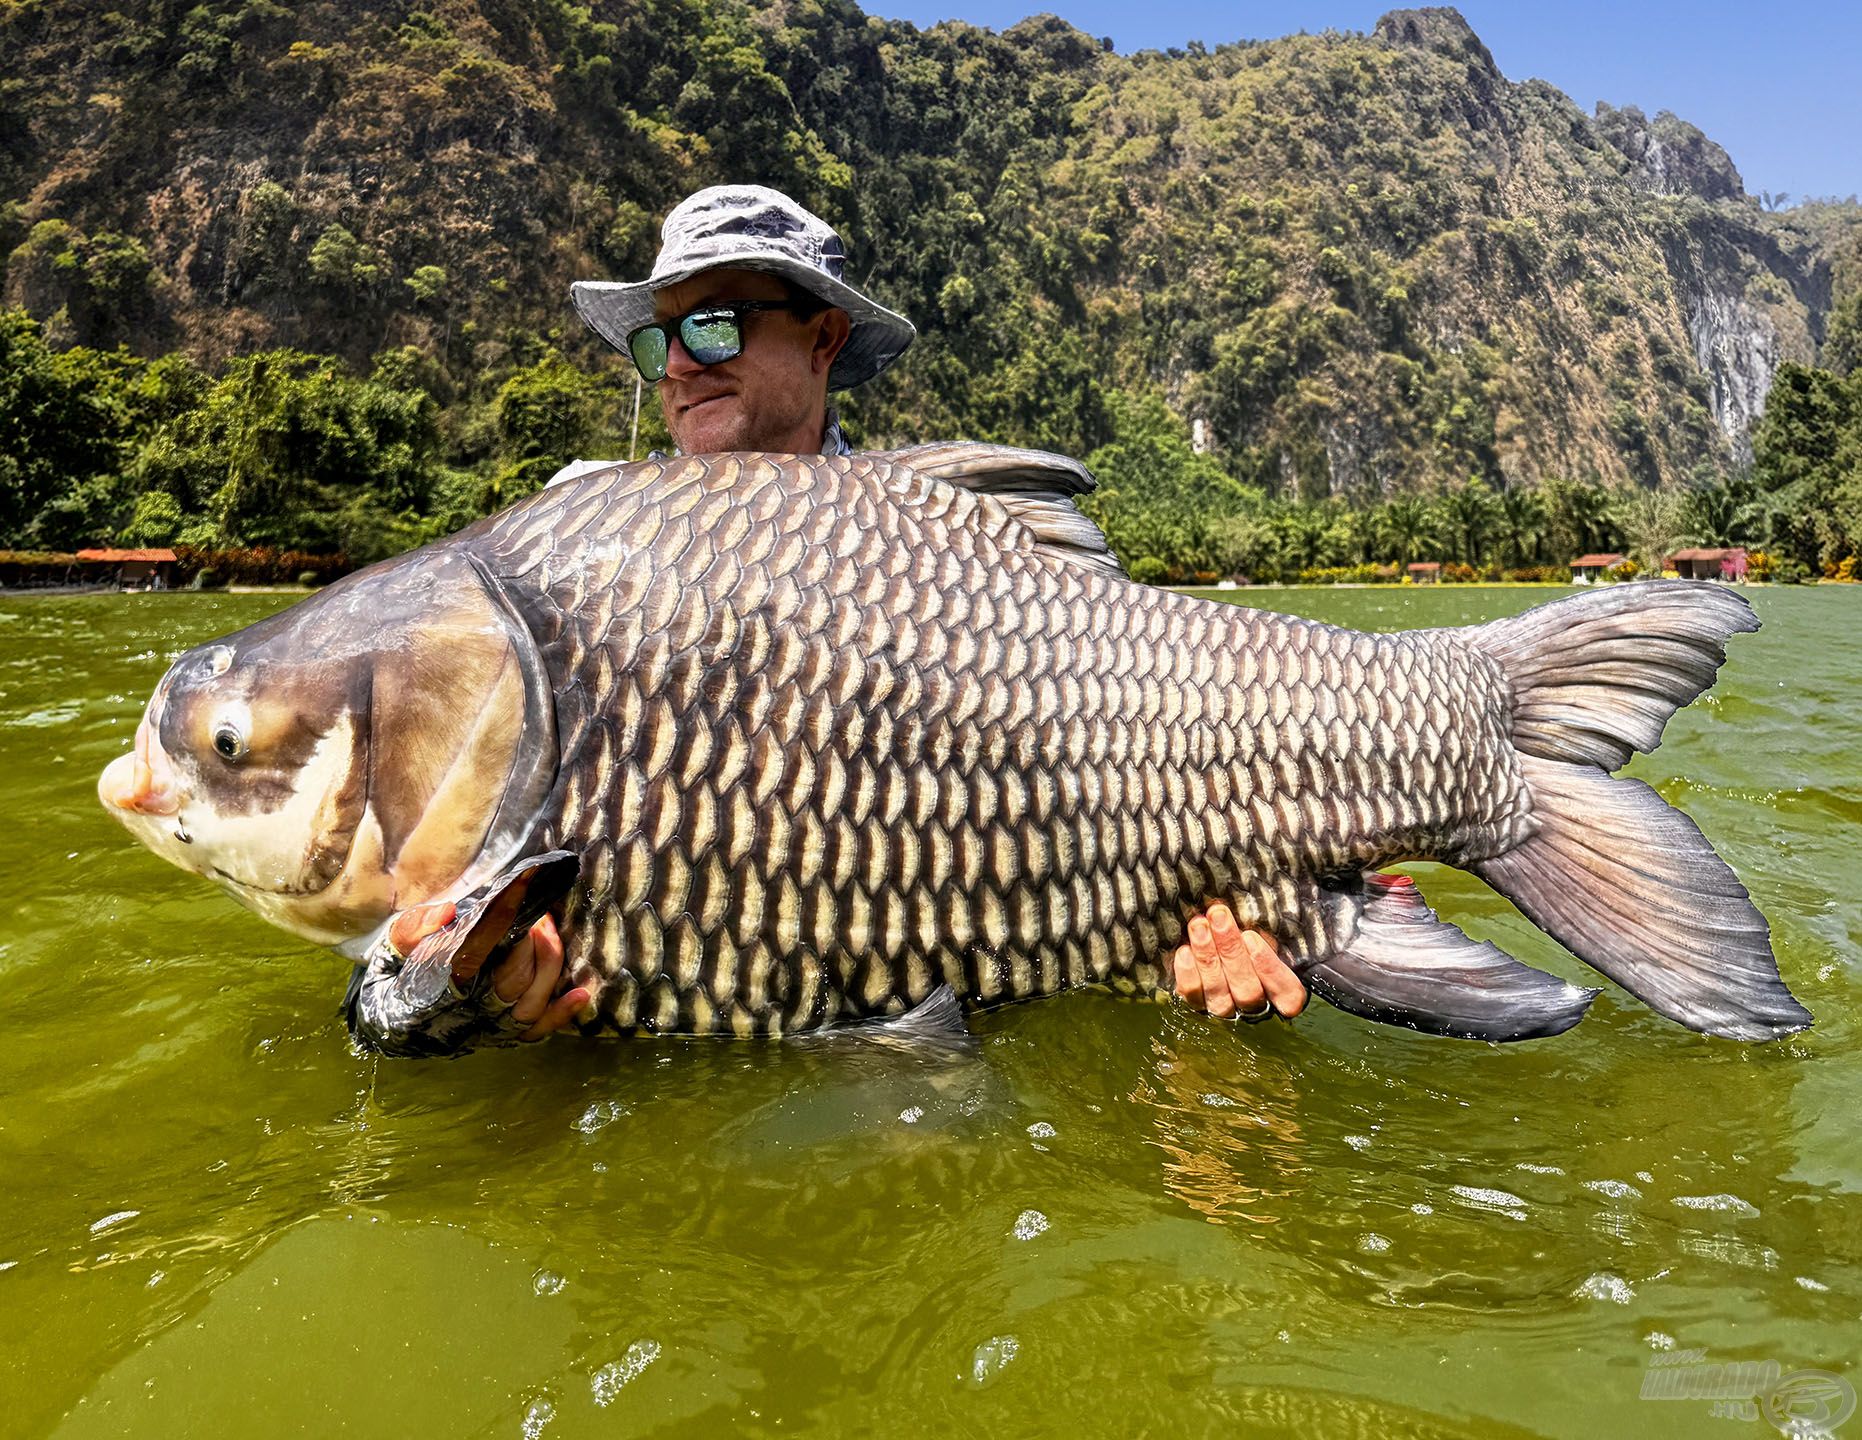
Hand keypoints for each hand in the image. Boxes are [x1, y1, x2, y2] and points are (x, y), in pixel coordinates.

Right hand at [388, 904, 589, 1041]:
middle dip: (533, 942)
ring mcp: (491, 1025)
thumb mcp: (398, 942)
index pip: (482, 952)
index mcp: (443, 983)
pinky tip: (582, 993)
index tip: (524, 895)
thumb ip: (417, 926)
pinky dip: (562, 1013)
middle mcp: (472, 1009)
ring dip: (549, 963)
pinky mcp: (503, 1034)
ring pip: (532, 1001)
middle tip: (537, 913)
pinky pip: (537, 1030)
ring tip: (548, 931)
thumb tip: (448, 911)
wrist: (393, 1018)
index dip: (507, 924)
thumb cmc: (400, 970)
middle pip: (516, 979)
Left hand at [1171, 903, 1306, 1021]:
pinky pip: (1192, 995)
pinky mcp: (1197, 1008)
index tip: (1251, 937)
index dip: (1269, 968)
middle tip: (1218, 916)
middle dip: (1231, 950)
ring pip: (1219, 992)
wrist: (1214, 952)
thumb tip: (1280, 902)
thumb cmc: (1255, 938)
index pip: (1287, 993)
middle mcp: (1256, 1009)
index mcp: (1285, 996)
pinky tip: (1184, 951)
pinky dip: (1188, 973)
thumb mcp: (1272, 935)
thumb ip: (1274, 932)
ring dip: (1208, 956)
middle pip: (1248, 990)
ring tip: (1199, 925)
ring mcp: (1226, 1011)